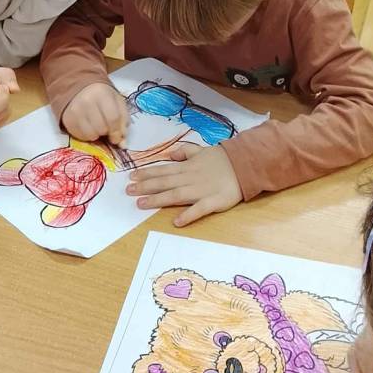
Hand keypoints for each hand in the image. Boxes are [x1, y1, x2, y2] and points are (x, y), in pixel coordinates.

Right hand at [61, 82, 128, 146]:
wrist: (80, 90)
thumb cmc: (103, 96)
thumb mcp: (117, 102)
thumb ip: (123, 121)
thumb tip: (122, 144)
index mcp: (102, 93)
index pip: (113, 118)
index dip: (117, 132)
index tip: (117, 137)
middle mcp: (87, 101)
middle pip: (102, 128)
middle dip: (107, 131)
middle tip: (106, 126)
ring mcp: (75, 111)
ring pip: (91, 135)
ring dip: (97, 134)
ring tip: (96, 125)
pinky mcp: (67, 120)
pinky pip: (80, 137)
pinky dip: (87, 135)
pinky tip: (88, 126)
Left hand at [126, 144, 242, 226]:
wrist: (244, 165)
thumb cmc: (222, 159)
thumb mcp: (201, 150)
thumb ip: (185, 152)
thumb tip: (170, 155)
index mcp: (187, 167)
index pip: (163, 170)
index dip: (146, 174)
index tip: (131, 177)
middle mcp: (190, 178)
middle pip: (164, 182)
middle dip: (145, 187)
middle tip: (128, 191)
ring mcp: (201, 190)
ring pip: (176, 195)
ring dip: (158, 200)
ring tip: (141, 204)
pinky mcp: (213, 202)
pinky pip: (199, 209)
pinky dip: (188, 215)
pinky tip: (177, 222)